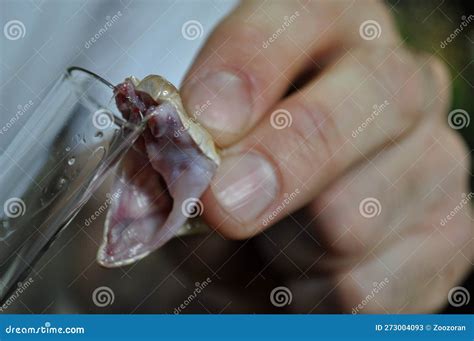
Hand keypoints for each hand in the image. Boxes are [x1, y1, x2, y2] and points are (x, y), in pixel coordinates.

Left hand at [179, 0, 471, 312]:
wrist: (271, 232)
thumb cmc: (233, 173)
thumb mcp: (200, 147)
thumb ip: (194, 143)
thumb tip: (203, 163)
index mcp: (334, 31)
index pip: (303, 19)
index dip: (250, 69)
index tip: (207, 120)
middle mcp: (403, 85)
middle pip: (372, 101)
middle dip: (284, 162)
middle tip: (224, 204)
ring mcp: (436, 162)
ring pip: (355, 218)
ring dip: (286, 248)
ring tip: (269, 242)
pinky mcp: (447, 241)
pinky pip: (366, 287)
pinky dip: (311, 296)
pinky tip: (301, 272)